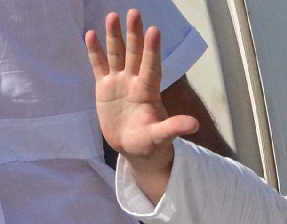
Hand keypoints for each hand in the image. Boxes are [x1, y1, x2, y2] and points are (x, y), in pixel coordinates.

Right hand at [85, 10, 197, 199]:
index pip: (151, 67)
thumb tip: (195, 125)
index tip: (155, 31)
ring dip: (115, 37)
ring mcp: (120, 83)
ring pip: (117, 55)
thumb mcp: (161, 137)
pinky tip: (91, 35)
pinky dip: (95, 52)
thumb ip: (174, 128)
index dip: (153, 50)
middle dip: (135, 34)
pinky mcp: (105, 88)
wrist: (133, 148)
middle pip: (135, 54)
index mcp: (148, 92)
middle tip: (134, 13)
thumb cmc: (151, 143)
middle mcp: (135, 82)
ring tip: (113, 16)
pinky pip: (99, 66)